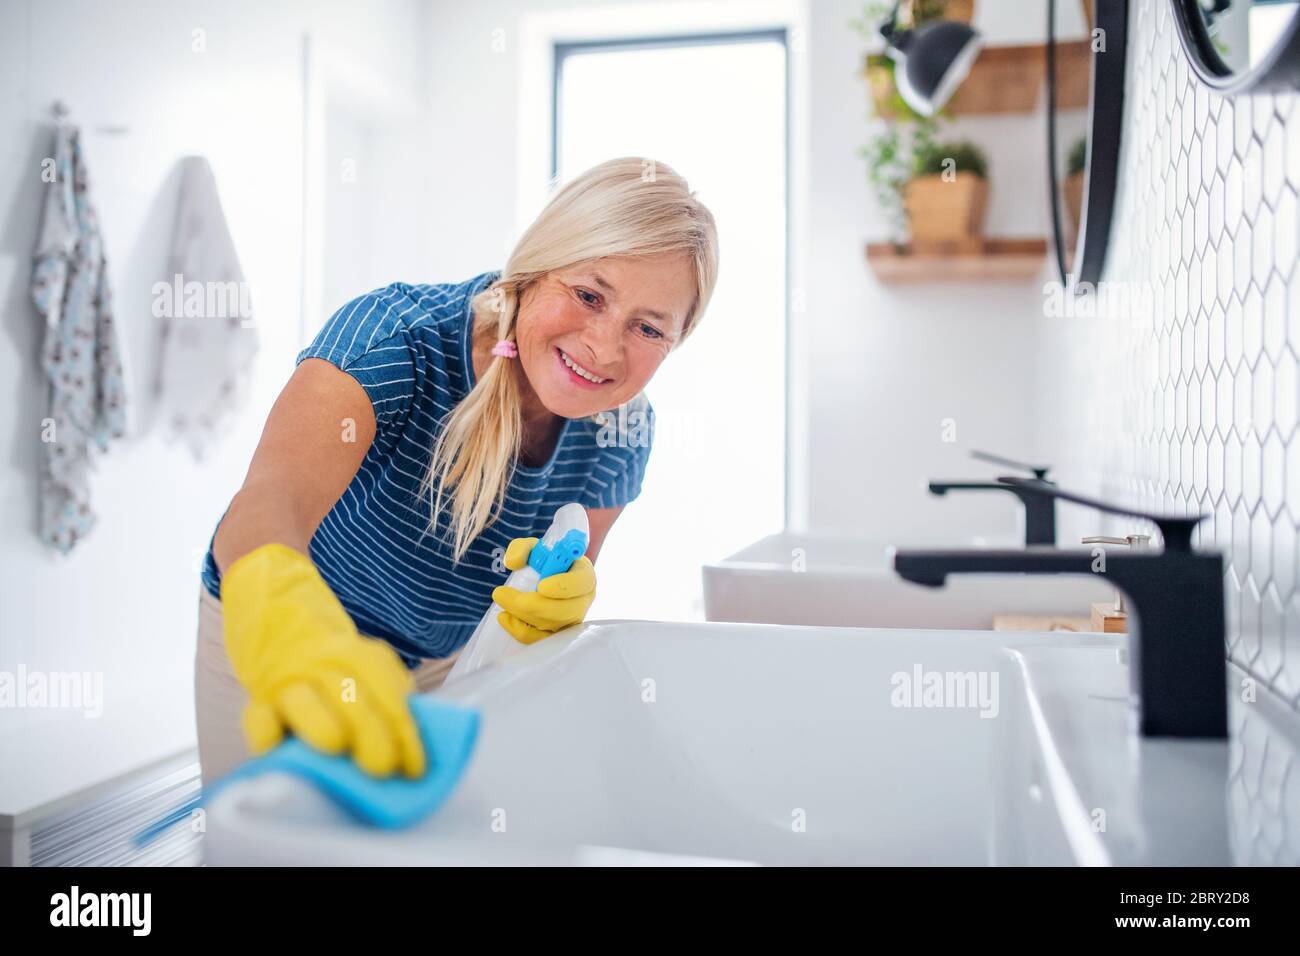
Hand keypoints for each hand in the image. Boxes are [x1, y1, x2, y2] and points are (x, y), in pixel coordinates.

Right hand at [220, 543, 425, 777]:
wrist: (273, 615)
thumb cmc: (329, 661)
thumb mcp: (362, 663)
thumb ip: (385, 695)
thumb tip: (410, 746)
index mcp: (355, 655)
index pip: (385, 687)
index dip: (403, 727)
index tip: (416, 766)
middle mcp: (322, 664)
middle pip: (348, 693)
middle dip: (369, 730)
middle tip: (382, 766)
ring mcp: (287, 681)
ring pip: (303, 701)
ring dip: (320, 724)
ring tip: (336, 747)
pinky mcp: (257, 700)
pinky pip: (257, 718)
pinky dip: (264, 733)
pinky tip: (276, 750)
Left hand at [491, 537, 596, 643]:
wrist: (540, 580)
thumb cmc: (543, 562)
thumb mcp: (533, 549)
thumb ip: (521, 549)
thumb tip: (514, 563)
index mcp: (583, 575)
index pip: (581, 583)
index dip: (563, 586)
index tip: (541, 586)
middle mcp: (582, 600)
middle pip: (565, 610)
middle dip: (532, 605)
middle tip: (501, 593)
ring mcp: (571, 621)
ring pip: (551, 626)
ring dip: (522, 616)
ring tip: (502, 601)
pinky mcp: (557, 635)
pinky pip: (540, 640)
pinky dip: (520, 631)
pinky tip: (505, 617)